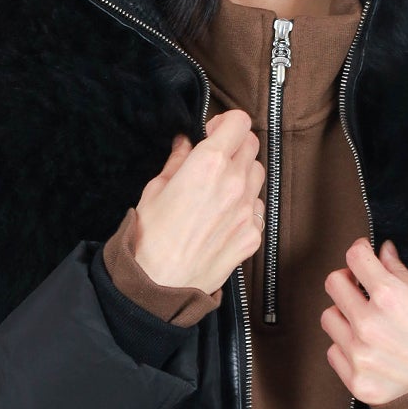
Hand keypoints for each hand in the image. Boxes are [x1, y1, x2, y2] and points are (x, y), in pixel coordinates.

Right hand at [127, 112, 264, 296]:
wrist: (158, 286)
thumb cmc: (149, 239)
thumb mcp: (155, 189)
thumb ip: (177, 160)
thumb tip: (186, 142)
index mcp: (208, 164)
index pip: (239, 123)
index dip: (227, 122)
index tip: (214, 132)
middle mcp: (234, 183)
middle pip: (252, 146)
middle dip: (235, 145)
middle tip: (216, 157)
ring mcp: (247, 211)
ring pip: (258, 175)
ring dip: (243, 173)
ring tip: (220, 188)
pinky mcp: (253, 236)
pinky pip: (257, 208)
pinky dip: (245, 205)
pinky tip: (224, 215)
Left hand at [320, 238, 407, 405]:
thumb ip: (400, 273)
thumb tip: (383, 250)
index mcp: (390, 298)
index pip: (354, 258)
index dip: (359, 251)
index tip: (363, 255)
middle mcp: (369, 325)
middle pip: (334, 284)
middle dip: (347, 280)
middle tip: (360, 288)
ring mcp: (360, 355)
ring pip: (330, 318)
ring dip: (344, 315)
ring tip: (367, 323)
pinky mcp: (356, 381)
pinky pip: (334, 352)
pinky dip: (346, 347)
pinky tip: (368, 349)